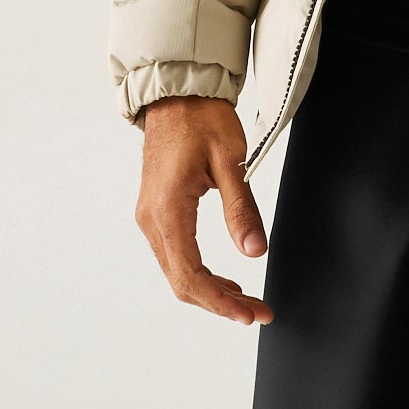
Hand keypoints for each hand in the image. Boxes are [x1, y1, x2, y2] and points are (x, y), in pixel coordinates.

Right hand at [134, 96, 272, 324]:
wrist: (176, 95)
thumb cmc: (202, 119)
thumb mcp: (231, 161)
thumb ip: (242, 209)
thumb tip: (255, 251)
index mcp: (168, 208)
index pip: (190, 274)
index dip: (220, 302)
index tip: (249, 313)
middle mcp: (152, 219)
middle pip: (181, 282)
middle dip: (220, 304)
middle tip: (258, 312)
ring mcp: (150, 217)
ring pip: (177, 273)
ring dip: (210, 292)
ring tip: (247, 301)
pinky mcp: (156, 213)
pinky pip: (175, 256)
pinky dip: (199, 275)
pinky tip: (226, 281)